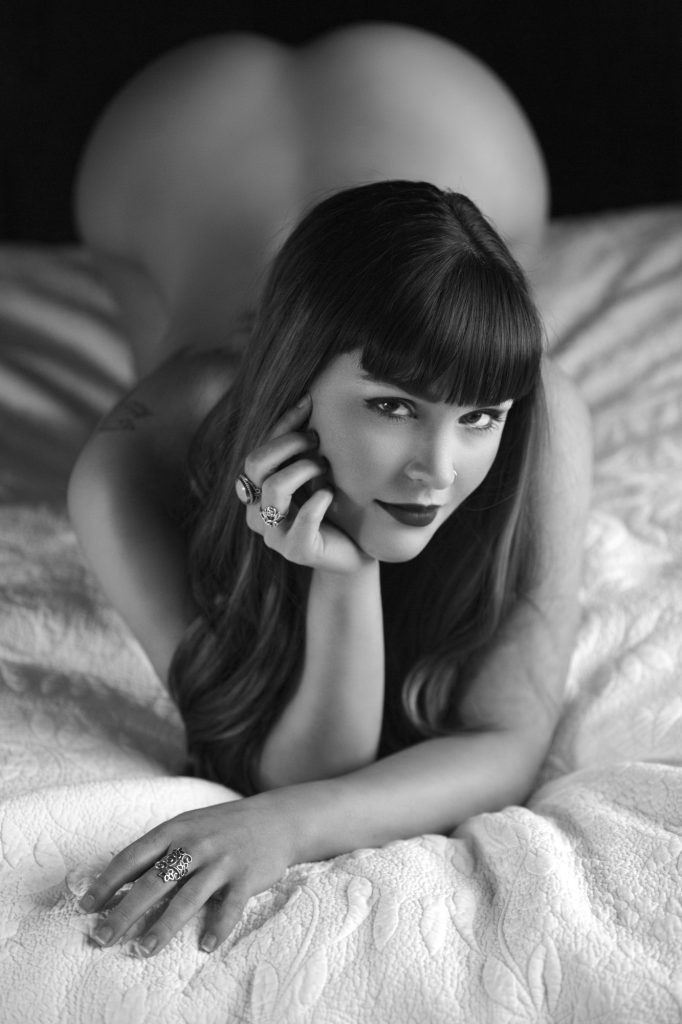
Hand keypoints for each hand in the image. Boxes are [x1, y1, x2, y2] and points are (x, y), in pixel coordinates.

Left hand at [80, 789, 304, 955]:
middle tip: (102, 937)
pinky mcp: (247, 876)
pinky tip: (206, 945)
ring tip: (143, 950)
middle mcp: (195, 844)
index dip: (107, 883)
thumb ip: (160, 851)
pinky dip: (218, 926)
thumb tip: (120, 883)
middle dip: (124, 912)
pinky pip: (230, 905)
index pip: (133, 857)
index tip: (86, 907)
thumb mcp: (189, 826)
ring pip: (188, 897)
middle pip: (153, 882)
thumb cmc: (222, 827)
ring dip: (164, 926)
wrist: (276, 818)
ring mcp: (222, 860)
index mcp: (175, 830)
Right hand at [243, 395, 371, 574]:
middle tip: (317, 440)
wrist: (356, 549)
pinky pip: (302, 522)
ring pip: (274, 489)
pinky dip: (317, 503)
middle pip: (255, 464)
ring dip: (303, 469)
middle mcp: (259, 512)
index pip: (258, 450)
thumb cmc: (336, 508)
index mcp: (259, 491)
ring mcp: (274, 535)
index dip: (281, 424)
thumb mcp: (318, 473)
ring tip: (326, 468)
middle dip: (288, 444)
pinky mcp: (296, 551)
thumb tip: (310, 398)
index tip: (309, 403)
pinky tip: (330, 494)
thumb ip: (305, 447)